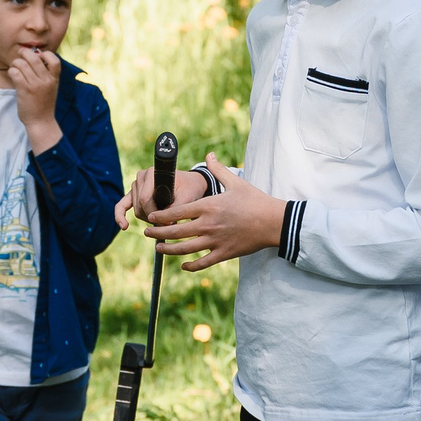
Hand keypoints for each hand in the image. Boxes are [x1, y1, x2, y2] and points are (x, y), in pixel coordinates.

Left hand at [7, 47, 63, 151]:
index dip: (45, 54)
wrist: (41, 122)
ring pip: (21, 64)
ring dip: (15, 63)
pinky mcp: (24, 90)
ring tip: (14, 68)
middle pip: (34, 57)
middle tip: (20, 55)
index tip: (38, 56)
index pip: (54, 59)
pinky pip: (15, 72)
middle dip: (24, 53)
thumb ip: (47, 75)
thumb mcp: (51, 88)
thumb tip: (36, 57)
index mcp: (54, 79)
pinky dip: (11, 71)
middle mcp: (46, 80)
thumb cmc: (44, 104)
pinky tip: (12, 75)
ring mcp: (35, 85)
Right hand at [115, 159, 218, 227]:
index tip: (168, 222)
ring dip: (149, 218)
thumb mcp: (188, 198)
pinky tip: (124, 226)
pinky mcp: (134, 193)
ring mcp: (137, 184)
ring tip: (165, 217)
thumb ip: (175, 210)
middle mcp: (142, 177)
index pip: (145, 199)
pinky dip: (120, 216)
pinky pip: (122, 206)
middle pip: (140, 206)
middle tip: (169, 221)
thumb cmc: (190, 189)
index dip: (155, 214)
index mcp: (153, 173)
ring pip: (136, 210)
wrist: (191, 184)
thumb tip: (162, 224)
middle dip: (153, 217)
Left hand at [144, 155, 285, 271]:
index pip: (177, 212)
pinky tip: (183, 265)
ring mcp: (215, 241)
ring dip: (169, 250)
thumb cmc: (255, 200)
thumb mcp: (235, 182)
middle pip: (176, 232)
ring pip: (185, 249)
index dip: (161, 215)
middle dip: (158, 233)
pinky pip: (203, 262)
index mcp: (208, 206)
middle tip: (147, 232)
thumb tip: (209, 155)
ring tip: (159, 248)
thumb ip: (218, 169)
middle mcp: (208, 225)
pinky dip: (191, 265)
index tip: (151, 216)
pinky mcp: (224, 254)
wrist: (273, 221)